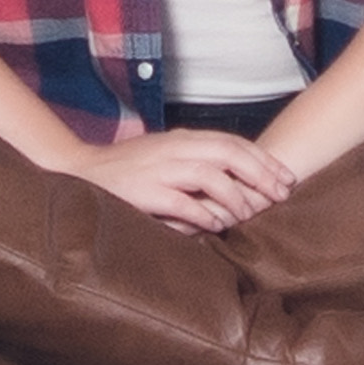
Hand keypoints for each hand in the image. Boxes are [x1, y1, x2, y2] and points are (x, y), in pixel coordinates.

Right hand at [65, 129, 297, 233]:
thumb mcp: (165, 156)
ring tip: (250, 214)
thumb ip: (196, 161)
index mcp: (181, 139)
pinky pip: (181, 202)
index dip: (263, 160)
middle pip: (229, 153)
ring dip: (235, 195)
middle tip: (280, 195)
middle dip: (260, 174)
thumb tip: (238, 179)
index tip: (285, 177)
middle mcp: (173, 149)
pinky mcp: (143, 192)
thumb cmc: (127, 170)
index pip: (232, 143)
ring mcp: (158, 169)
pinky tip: (217, 225)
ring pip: (209, 174)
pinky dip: (203, 213)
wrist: (78, 173)